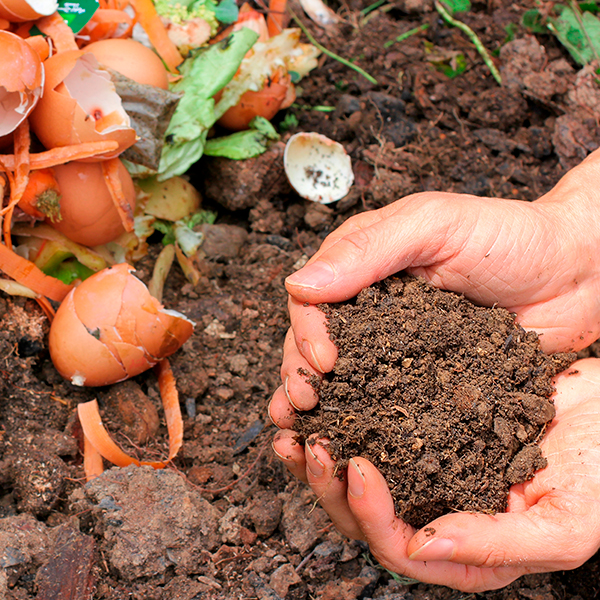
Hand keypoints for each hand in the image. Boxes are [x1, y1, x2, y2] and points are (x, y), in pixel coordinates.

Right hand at [271, 149, 599, 421]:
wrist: (579, 273)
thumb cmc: (510, 235)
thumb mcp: (434, 225)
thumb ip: (368, 250)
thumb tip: (299, 284)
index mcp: (362, 266)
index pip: (312, 300)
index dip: (307, 332)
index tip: (323, 361)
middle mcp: (370, 309)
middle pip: (315, 344)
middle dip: (301, 375)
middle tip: (304, 404)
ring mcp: (396, 348)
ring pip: (343, 379)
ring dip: (319, 406)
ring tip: (305, 435)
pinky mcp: (423, 380)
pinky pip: (386, 403)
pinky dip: (363, 425)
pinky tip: (349, 446)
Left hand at [273, 358, 599, 591]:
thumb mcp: (564, 524)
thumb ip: (496, 544)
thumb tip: (423, 546)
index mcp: (465, 552)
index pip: (398, 547)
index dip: (370, 513)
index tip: (358, 467)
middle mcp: (438, 515)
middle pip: (364, 517)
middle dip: (329, 485)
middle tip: (310, 444)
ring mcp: (427, 472)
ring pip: (357, 477)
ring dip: (321, 456)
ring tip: (295, 426)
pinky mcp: (423, 431)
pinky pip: (371, 430)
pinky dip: (343, 418)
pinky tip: (323, 399)